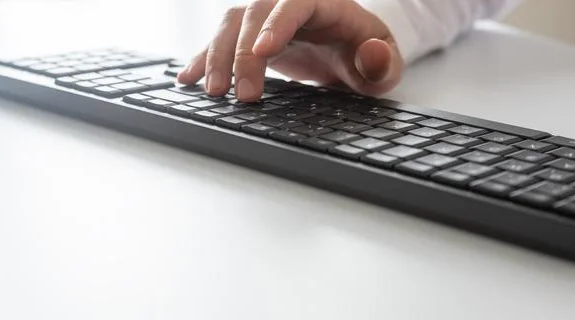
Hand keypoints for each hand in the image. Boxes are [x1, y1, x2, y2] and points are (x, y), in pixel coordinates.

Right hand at [176, 0, 403, 100]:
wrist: (353, 54)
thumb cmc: (368, 57)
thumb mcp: (386, 65)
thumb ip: (382, 62)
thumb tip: (373, 54)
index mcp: (325, 3)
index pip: (296, 4)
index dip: (277, 24)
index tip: (263, 52)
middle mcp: (289, 4)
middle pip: (255, 13)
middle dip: (243, 53)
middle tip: (242, 94)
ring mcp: (266, 18)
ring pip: (232, 24)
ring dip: (218, 56)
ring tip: (214, 92)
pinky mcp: (250, 36)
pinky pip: (221, 40)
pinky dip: (204, 58)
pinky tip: (188, 78)